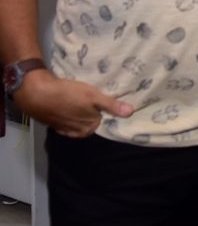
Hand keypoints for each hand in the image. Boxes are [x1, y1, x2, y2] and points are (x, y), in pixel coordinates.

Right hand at [11, 69, 133, 137]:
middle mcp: (77, 132)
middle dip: (91, 108)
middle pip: (91, 118)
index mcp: (89, 128)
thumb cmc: (68, 94)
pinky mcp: (54, 122)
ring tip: (78, 96)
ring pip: (78, 118)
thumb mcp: (93, 97)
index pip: (103, 117)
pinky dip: (68, 111)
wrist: (37, 93)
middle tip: (88, 94)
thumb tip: (130, 112)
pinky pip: (67, 117)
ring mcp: (64, 128)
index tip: (100, 96)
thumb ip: (111, 105)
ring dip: (79, 109)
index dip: (102, 106)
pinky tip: (67, 101)